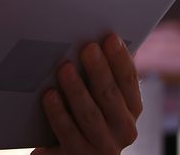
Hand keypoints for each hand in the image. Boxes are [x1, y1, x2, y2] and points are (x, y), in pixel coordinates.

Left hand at [33, 34, 142, 154]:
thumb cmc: (88, 117)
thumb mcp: (103, 100)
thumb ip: (106, 74)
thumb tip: (103, 36)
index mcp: (131, 110)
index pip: (129, 81)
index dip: (120, 58)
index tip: (110, 38)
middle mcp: (123, 130)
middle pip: (110, 96)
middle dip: (99, 70)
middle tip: (87, 47)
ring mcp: (101, 146)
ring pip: (89, 115)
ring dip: (77, 89)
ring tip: (65, 68)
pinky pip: (67, 133)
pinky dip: (58, 113)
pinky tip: (49, 96)